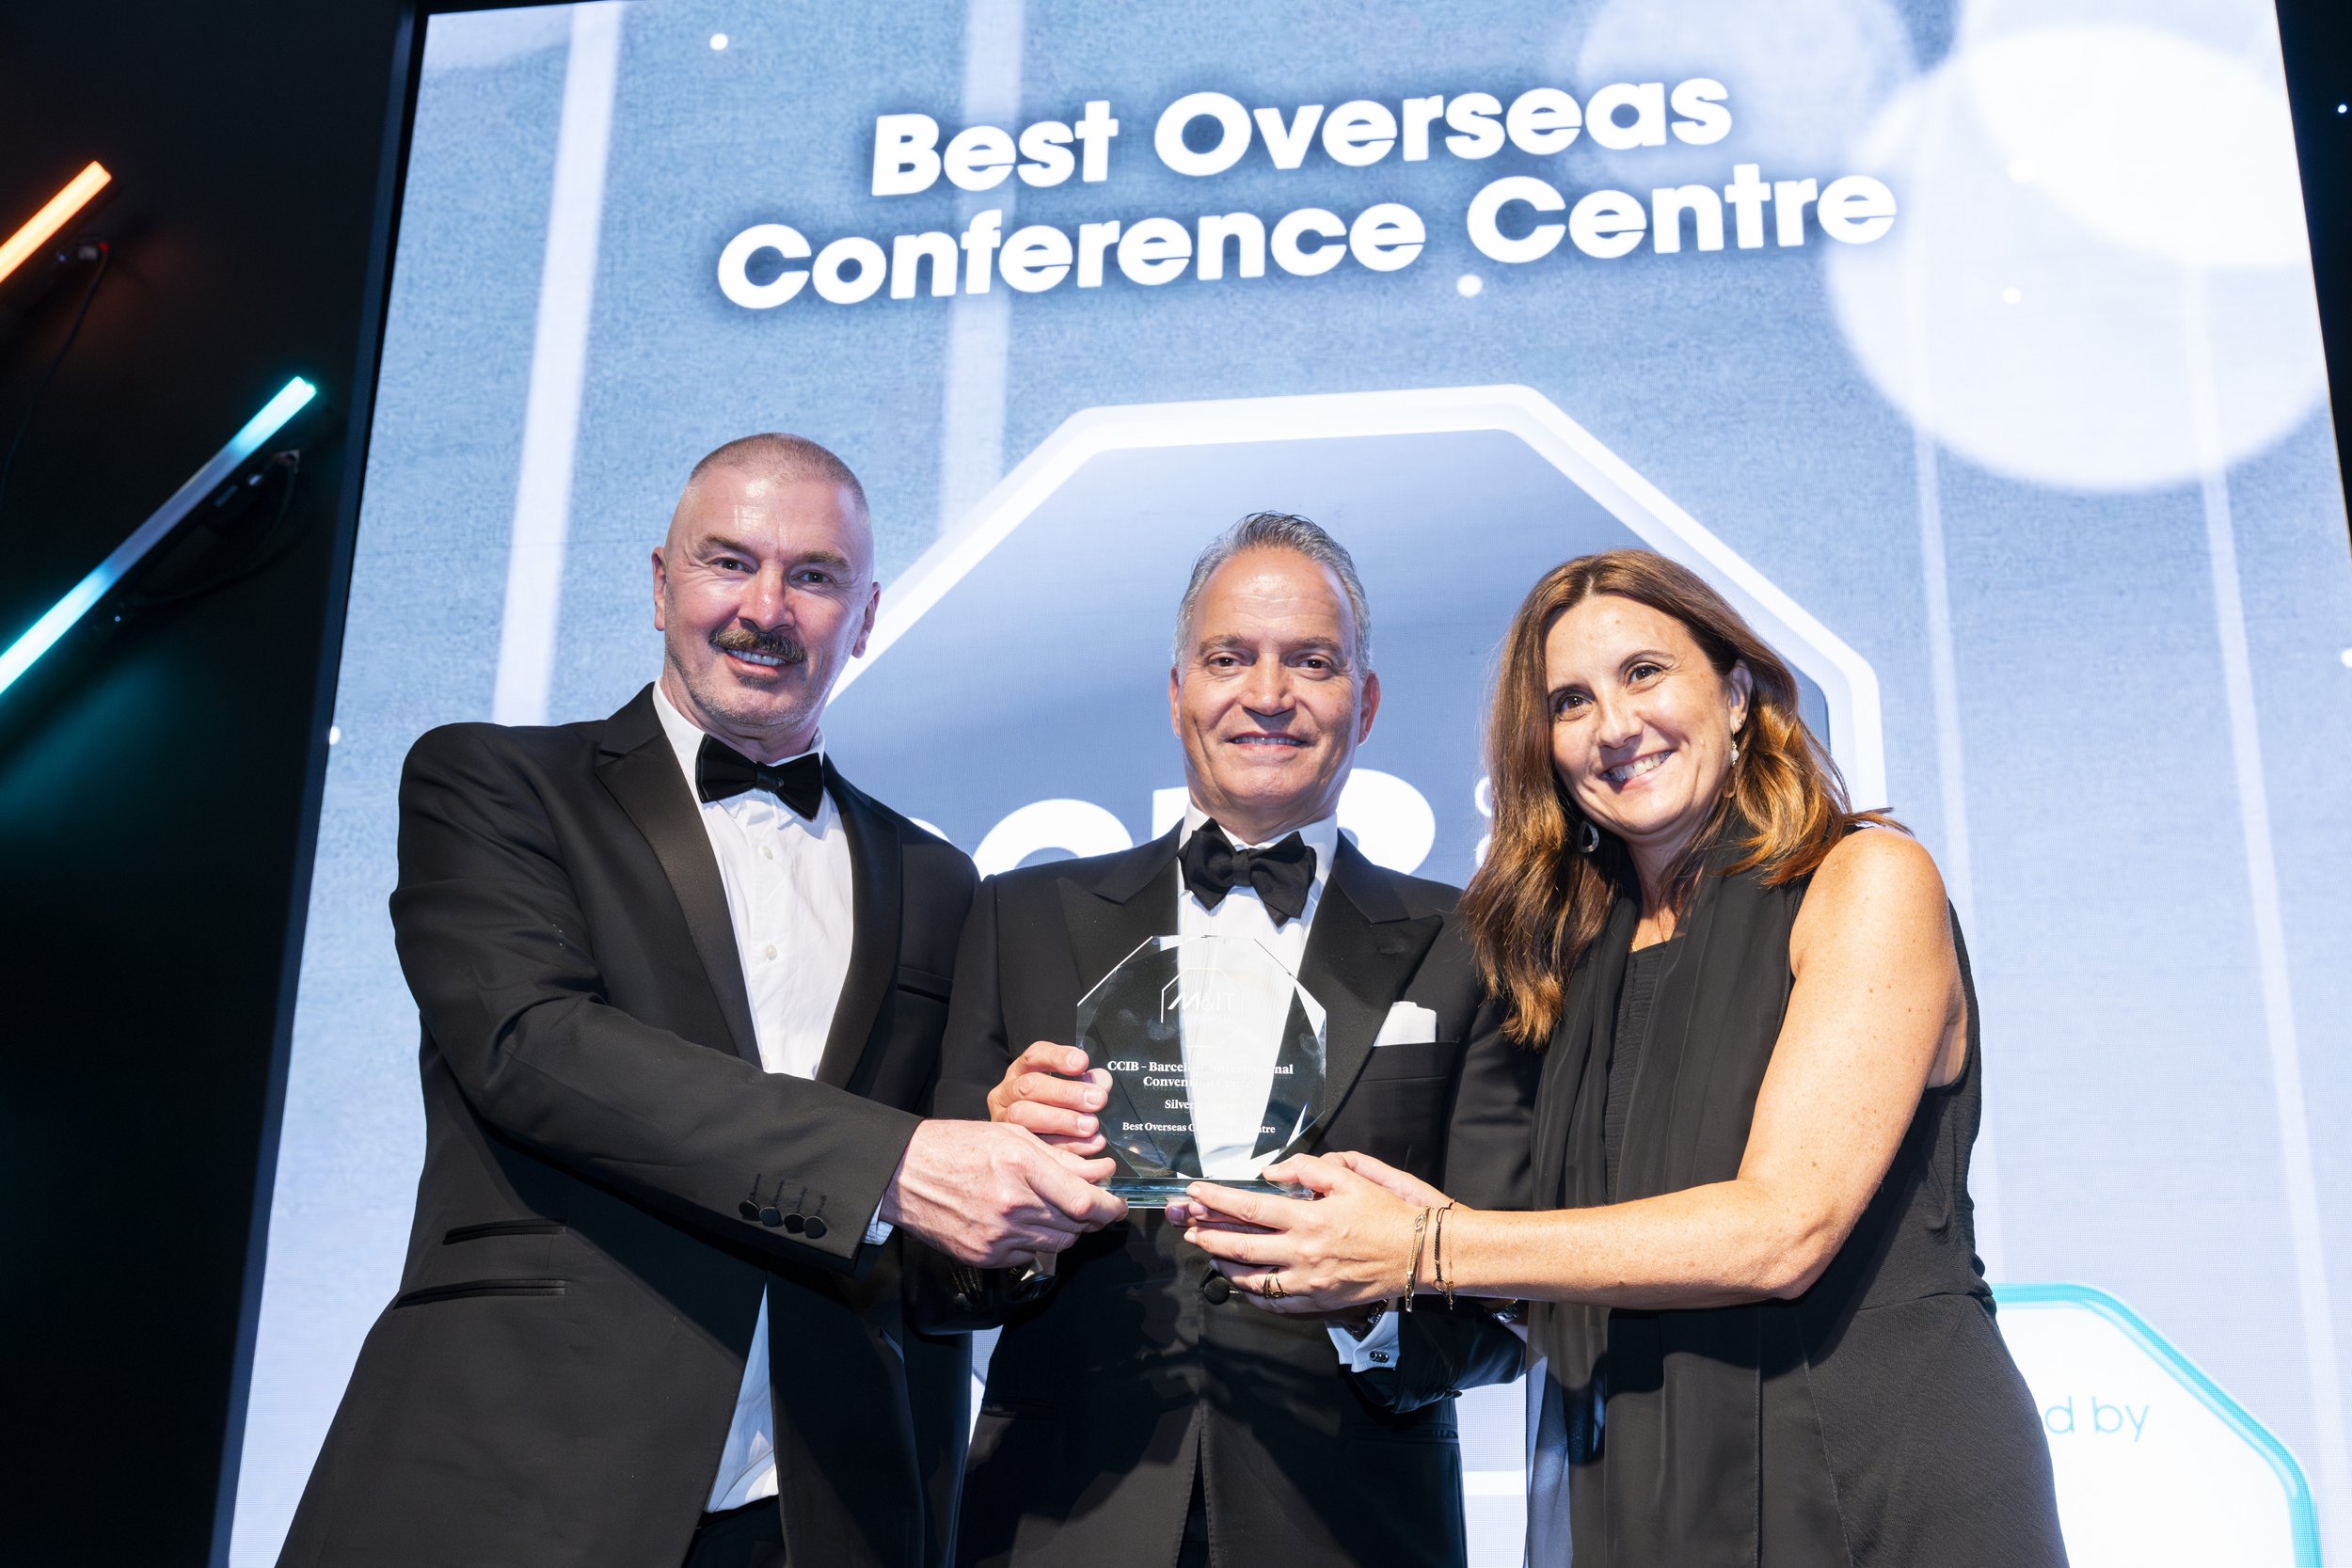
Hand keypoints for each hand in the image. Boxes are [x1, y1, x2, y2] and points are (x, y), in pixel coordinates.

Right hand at [882, 1119, 1126, 1267]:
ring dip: (1067, 1229)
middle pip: (1075, 1226)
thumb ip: (1061, 1158)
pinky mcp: (985, 1256)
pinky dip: (1036, 1240)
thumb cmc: (958, 1145)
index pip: (1085, 1202)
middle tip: (1091, 1203)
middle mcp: (1013, 1205)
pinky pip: (1029, 1254)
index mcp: (1022, 1167)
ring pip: (1057, 1243)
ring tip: (1057, 1209)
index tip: (1119, 1205)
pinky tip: (1025, 1221)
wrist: (906, 1174)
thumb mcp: (1012, 1135)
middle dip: (1092, 1216)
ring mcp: (998, 1236)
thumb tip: (1101, 1172)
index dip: (1111, 1208)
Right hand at [985, 1042, 1109, 1154]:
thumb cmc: (1050, 1106)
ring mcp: (1003, 1118)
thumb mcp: (1067, 1087)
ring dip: (1062, 1120)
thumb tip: (1102, 1081)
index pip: (1034, 1056)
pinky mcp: (1011, 1145)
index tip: (1081, 1063)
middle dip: (1066, 1093)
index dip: (1057, 1057)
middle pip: (1030, 1086)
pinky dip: (1066, 1145)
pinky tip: (1089, 1144)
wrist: (1019, 1142)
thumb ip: (1086, 1082)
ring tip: (1090, 1125)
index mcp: (1021, 1071)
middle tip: (1097, 1099)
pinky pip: (1036, 1146)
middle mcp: (1007, 1092)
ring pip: (1024, 1115)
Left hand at [1180, 1153, 1438, 1315]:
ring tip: (1208, 1252)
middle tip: (1189, 1227)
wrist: (1417, 1253)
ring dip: (1224, 1264)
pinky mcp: (1317, 1301)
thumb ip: (1307, 1169)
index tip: (1197, 1192)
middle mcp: (1303, 1251)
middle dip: (1209, 1235)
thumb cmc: (1385, 1213)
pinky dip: (1252, 1293)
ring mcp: (1308, 1281)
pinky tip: (1242, 1282)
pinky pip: (1275, 1302)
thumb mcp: (1350, 1177)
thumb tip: (1271, 1174)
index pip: (1251, 1207)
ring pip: (1253, 1278)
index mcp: (1309, 1217)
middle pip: (1242, 1245)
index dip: (1218, 1200)